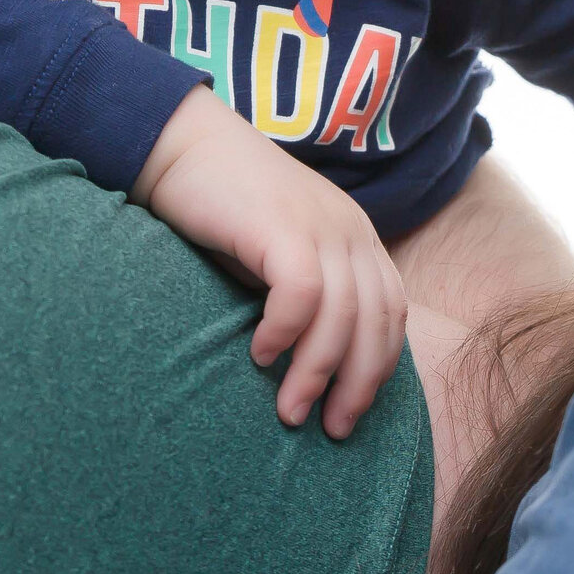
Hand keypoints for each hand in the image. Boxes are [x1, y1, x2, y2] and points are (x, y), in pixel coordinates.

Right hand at [131, 87, 408, 437]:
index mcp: (356, 237)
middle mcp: (349, 229)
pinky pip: (302, 292)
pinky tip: (260, 354)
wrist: (182, 143)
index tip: (350, 412)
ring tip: (290, 410)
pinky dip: (286, 331)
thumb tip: (313, 367)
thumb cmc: (223, 209)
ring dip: (317, 372)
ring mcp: (321, 224)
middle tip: (332, 430)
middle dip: (359, 384)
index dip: (377, 368)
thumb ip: (304, 295)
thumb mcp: (278, 254)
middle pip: (378, 321)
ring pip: (344, 315)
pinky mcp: (282, 225)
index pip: (391, 313)